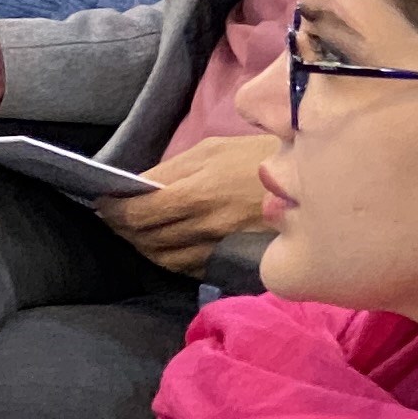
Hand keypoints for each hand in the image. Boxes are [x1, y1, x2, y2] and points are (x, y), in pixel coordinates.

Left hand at [101, 131, 273, 273]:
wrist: (313, 181)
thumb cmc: (259, 156)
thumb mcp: (212, 149)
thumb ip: (170, 170)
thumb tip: (136, 188)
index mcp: (198, 192)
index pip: (138, 213)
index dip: (113, 211)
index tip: (104, 204)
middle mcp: (206, 226)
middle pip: (146, 239)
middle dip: (123, 228)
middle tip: (115, 219)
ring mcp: (220, 248)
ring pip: (164, 258)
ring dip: (143, 246)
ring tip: (138, 233)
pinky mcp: (233, 262)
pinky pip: (189, 269)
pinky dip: (170, 259)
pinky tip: (167, 247)